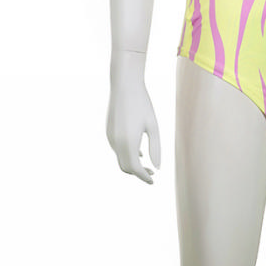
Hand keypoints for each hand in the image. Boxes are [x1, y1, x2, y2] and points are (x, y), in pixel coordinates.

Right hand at [107, 52, 161, 183]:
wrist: (124, 85)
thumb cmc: (142, 104)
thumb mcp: (153, 126)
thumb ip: (155, 147)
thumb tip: (157, 167)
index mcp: (128, 143)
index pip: (135, 169)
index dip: (144, 177)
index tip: (153, 181)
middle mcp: (116, 143)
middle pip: (125, 167)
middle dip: (138, 173)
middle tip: (152, 173)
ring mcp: (110, 137)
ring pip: (120, 159)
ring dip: (132, 164)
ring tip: (146, 164)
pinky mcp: (108, 131)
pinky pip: (116, 149)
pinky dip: (126, 154)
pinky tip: (137, 151)